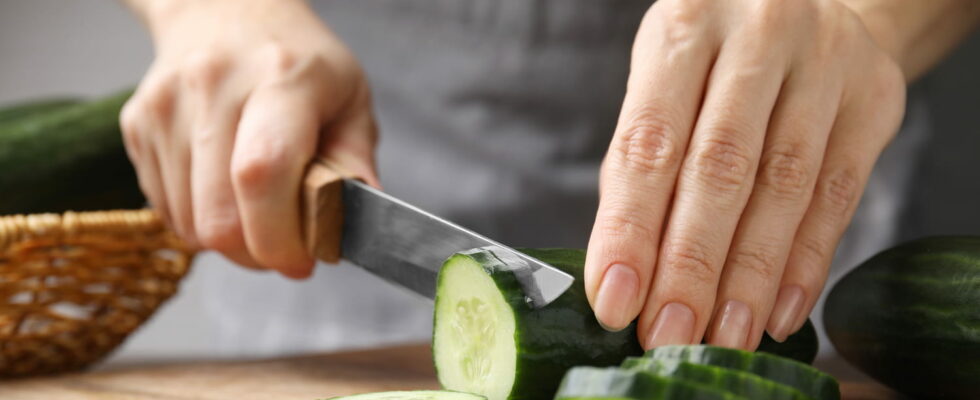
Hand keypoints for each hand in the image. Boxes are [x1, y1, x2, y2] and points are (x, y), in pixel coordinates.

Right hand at [121, 0, 377, 277]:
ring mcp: (165, 105)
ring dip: (228, 241)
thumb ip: (355, 162)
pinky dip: (199, 220)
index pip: (262, 174)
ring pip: (188, 224)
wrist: (226, 10)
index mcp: (279, 77)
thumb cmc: (299, 61)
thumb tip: (355, 226)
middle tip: (285, 247)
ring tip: (258, 213)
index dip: (280, 237)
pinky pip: (165, 209)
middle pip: (217, 217)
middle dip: (257, 254)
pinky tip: (224, 191)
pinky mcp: (136, 124)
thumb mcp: (350, 97)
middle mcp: (213, 86)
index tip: (302, 261)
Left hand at [585, 0, 905, 348]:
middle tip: (669, 334)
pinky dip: (805, 262)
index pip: (650, 142)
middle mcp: (758, 35)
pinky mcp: (874, 96)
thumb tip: (623, 273)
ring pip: (785, 186)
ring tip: (723, 335)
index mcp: (684, 27)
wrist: (809, 5)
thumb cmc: (712, 59)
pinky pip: (839, 193)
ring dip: (750, 277)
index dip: (631, 229)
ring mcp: (825, 61)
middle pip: (721, 168)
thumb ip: (640, 166)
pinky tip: (777, 311)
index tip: (615, 300)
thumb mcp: (661, 83)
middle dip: (691, 265)